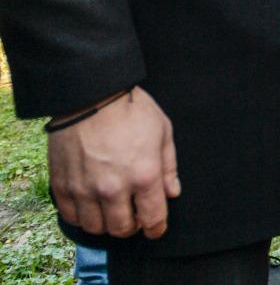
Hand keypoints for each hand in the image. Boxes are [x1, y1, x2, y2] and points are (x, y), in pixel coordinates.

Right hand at [48, 86, 179, 239]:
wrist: (90, 95)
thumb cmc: (132, 109)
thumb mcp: (163, 132)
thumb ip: (169, 167)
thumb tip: (172, 193)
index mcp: (144, 175)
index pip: (153, 219)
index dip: (157, 228)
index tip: (157, 227)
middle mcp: (113, 188)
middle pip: (123, 229)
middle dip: (133, 226)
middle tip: (134, 215)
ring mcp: (85, 189)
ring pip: (97, 228)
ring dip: (107, 224)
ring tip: (112, 210)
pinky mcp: (63, 186)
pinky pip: (72, 217)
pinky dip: (83, 217)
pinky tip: (91, 206)